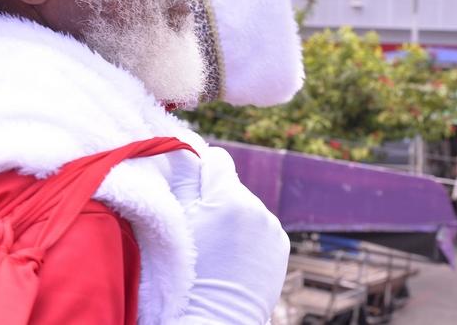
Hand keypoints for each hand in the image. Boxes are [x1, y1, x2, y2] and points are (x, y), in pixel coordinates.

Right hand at [174, 147, 289, 323]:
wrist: (216, 321)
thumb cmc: (187, 276)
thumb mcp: (175, 224)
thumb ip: (182, 181)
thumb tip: (183, 149)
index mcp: (229, 198)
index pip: (217, 158)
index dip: (200, 170)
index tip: (189, 190)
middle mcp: (257, 207)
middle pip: (231, 186)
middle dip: (215, 199)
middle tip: (199, 230)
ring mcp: (273, 227)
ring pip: (246, 208)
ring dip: (233, 219)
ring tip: (217, 251)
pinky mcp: (281, 246)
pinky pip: (261, 227)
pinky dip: (248, 237)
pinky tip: (234, 259)